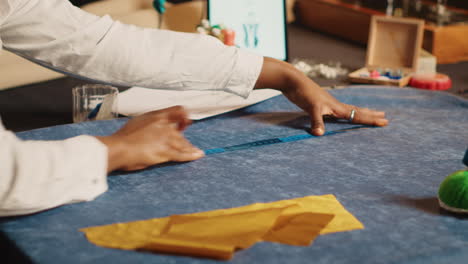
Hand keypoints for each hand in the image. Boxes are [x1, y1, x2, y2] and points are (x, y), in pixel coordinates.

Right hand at [96, 106, 203, 171]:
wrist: (119, 148)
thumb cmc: (123, 138)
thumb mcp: (138, 121)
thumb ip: (150, 122)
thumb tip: (153, 126)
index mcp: (156, 116)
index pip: (178, 110)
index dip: (184, 116)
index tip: (186, 122)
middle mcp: (164, 125)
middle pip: (180, 132)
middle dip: (183, 140)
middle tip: (187, 145)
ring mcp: (166, 138)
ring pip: (182, 144)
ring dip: (190, 148)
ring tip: (196, 152)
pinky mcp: (166, 151)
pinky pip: (182, 154)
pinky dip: (191, 155)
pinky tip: (198, 156)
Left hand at [255, 57, 387, 135]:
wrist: (293, 81)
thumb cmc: (302, 92)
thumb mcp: (311, 107)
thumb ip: (316, 121)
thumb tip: (319, 134)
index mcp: (336, 107)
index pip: (357, 115)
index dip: (371, 120)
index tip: (385, 122)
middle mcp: (335, 105)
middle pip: (357, 111)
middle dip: (371, 115)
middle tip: (385, 117)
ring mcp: (328, 104)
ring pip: (349, 109)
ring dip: (361, 112)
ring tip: (371, 112)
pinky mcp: (320, 104)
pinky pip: (337, 111)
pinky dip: (344, 113)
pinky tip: (342, 114)